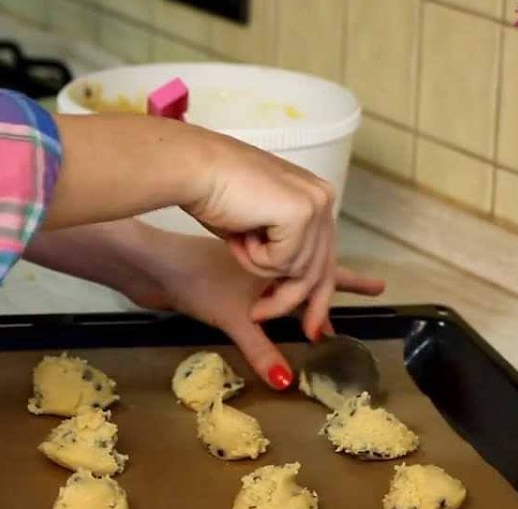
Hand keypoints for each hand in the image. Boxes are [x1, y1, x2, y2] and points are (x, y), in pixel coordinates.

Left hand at [130, 231, 385, 389]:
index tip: (377, 290)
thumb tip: (286, 380)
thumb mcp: (235, 317)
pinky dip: (282, 291)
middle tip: (376, 285)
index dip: (346, 288)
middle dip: (341, 281)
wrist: (153, 262)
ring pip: (292, 275)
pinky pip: (270, 280)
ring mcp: (251, 266)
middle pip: (315, 271)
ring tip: (331, 294)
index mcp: (280, 265)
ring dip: (312, 286)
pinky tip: (277, 299)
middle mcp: (269, 263)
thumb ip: (260, 348)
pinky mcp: (229, 271)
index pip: (323, 276)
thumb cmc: (195, 281)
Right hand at [181, 133, 338, 330]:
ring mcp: (315, 204)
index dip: (318, 292)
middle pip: (321, 268)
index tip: (314, 325)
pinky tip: (240, 236)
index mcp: (311, 198)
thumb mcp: (252, 234)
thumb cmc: (212, 194)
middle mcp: (320, 198)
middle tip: (291, 327)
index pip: (324, 254)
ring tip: (237, 248)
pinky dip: (256, 259)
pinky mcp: (302, 212)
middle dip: (301, 303)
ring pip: (300, 271)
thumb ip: (276, 255)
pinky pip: (284, 262)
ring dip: (262, 271)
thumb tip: (290, 289)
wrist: (194, 171)